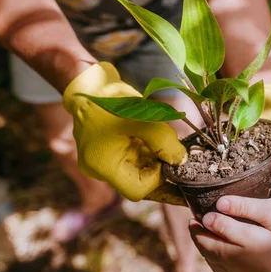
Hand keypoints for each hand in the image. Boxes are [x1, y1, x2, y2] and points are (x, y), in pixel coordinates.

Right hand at [63, 62, 186, 203]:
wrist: (88, 81)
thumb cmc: (108, 98)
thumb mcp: (140, 117)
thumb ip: (163, 140)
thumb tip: (181, 160)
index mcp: (102, 166)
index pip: (137, 190)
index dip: (158, 177)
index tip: (168, 157)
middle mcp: (102, 169)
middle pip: (140, 182)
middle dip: (162, 170)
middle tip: (181, 159)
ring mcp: (107, 160)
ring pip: (141, 170)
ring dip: (159, 160)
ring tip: (172, 147)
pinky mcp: (114, 151)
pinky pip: (137, 159)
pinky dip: (152, 153)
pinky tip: (164, 143)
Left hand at [189, 211, 270, 271]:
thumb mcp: (247, 233)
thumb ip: (225, 225)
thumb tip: (204, 218)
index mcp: (220, 252)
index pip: (198, 237)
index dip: (194, 224)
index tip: (194, 211)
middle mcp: (222, 263)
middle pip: (202, 246)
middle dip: (198, 233)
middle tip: (199, 218)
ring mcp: (232, 270)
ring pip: (210, 256)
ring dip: (206, 243)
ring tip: (210, 230)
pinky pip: (221, 262)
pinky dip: (216, 252)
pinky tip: (225, 249)